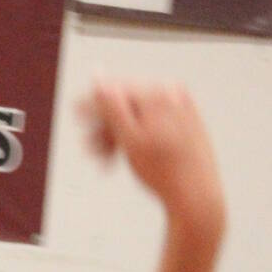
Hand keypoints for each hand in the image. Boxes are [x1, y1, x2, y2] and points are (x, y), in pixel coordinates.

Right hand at [80, 80, 224, 233]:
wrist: (196, 196)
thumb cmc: (163, 171)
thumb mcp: (129, 138)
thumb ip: (111, 104)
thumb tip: (96, 75)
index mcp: (158, 95)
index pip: (116, 91)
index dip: (92, 104)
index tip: (75, 114)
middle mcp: (173, 96)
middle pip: (127, 105)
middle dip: (105, 126)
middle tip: (89, 150)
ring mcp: (182, 110)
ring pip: (139, 117)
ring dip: (118, 135)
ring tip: (106, 160)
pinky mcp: (188, 126)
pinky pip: (155, 125)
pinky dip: (138, 138)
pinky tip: (127, 156)